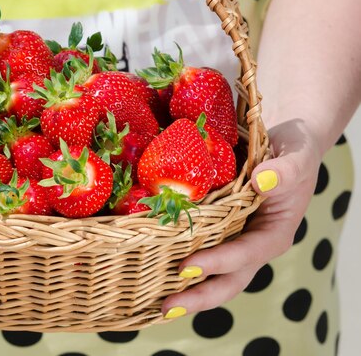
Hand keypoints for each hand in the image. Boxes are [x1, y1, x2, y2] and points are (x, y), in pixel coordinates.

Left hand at [161, 119, 321, 317]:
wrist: (284, 141)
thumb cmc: (293, 149)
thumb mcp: (297, 155)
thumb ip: (286, 171)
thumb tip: (262, 180)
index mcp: (274, 233)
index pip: (246, 254)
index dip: (217, 263)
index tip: (187, 268)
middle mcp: (253, 244)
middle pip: (229, 281)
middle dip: (200, 296)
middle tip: (167, 307)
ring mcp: (235, 241)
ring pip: (213, 275)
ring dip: (187, 290)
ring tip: (156, 304)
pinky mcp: (218, 232)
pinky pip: (199, 250)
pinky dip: (177, 263)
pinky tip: (152, 271)